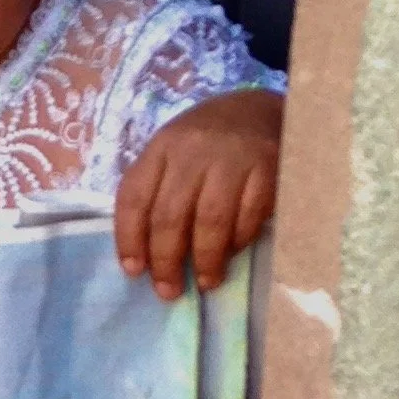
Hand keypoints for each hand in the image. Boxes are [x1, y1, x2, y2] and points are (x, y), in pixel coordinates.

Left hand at [115, 88, 282, 302]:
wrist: (262, 108)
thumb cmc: (209, 142)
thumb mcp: (174, 153)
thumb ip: (157, 191)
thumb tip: (144, 255)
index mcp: (162, 146)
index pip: (135, 196)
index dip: (129, 239)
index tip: (133, 272)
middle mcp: (193, 149)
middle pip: (170, 215)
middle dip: (166, 260)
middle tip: (169, 290)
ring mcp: (232, 157)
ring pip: (210, 220)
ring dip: (205, 259)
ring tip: (205, 283)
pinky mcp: (268, 166)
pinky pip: (249, 216)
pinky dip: (238, 241)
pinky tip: (232, 254)